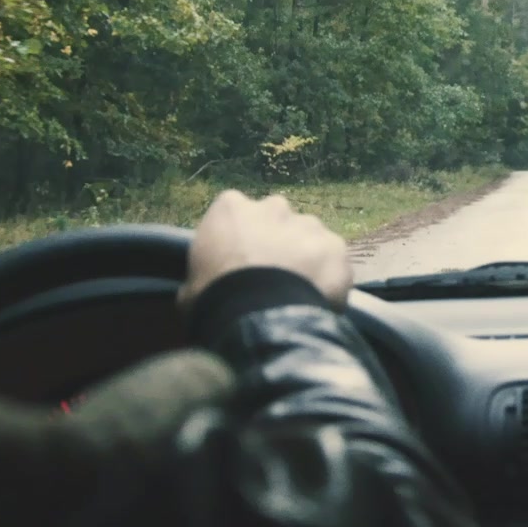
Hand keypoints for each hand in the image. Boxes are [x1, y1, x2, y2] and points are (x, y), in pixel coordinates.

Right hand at [179, 189, 351, 308]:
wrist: (260, 320)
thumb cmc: (215, 301)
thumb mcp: (190, 288)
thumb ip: (201, 275)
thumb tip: (199, 288)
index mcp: (231, 208)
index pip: (236, 213)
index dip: (240, 238)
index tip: (240, 262)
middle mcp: (273, 207)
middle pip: (278, 219)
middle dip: (277, 241)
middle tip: (273, 275)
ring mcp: (309, 224)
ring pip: (310, 237)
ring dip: (306, 257)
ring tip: (299, 292)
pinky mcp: (337, 247)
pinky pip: (334, 261)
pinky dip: (329, 277)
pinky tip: (320, 301)